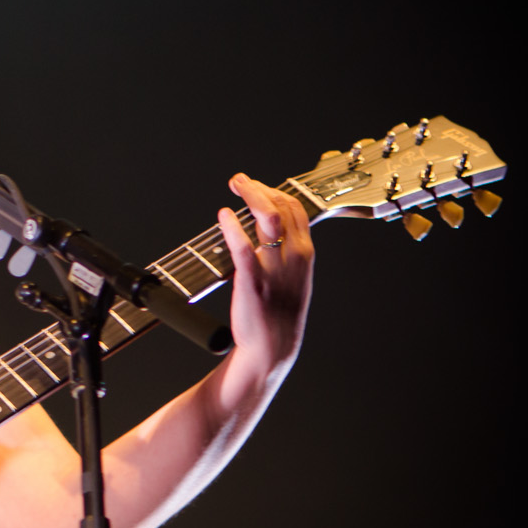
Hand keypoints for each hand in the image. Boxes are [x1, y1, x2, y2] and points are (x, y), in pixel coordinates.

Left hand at [218, 173, 313, 384]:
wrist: (274, 347)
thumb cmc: (279, 312)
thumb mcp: (294, 276)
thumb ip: (285, 250)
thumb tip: (266, 225)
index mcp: (304, 254)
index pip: (295, 208)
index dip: (274, 190)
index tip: (255, 184)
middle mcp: (293, 257)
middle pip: (282, 207)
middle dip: (260, 187)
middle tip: (240, 181)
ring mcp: (274, 269)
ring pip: (268, 218)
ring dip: (251, 196)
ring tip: (235, 187)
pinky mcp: (252, 281)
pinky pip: (243, 247)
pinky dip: (232, 227)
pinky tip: (223, 216)